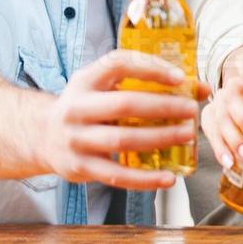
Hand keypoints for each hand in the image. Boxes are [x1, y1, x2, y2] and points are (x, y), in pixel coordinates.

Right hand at [31, 49, 206, 189]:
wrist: (41, 135)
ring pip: (122, 141)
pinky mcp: (79, 167)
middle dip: (162, 107)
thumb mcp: (107, 86)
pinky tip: (169, 178)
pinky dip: (145, 179)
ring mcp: (75, 139)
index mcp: (85, 80)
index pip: (118, 64)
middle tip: (191, 109)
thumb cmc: (88, 105)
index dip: (150, 69)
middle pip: (124, 104)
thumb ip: (149, 83)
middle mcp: (76, 108)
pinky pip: (116, 176)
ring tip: (187, 135)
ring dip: (159, 138)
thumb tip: (202, 89)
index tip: (180, 77)